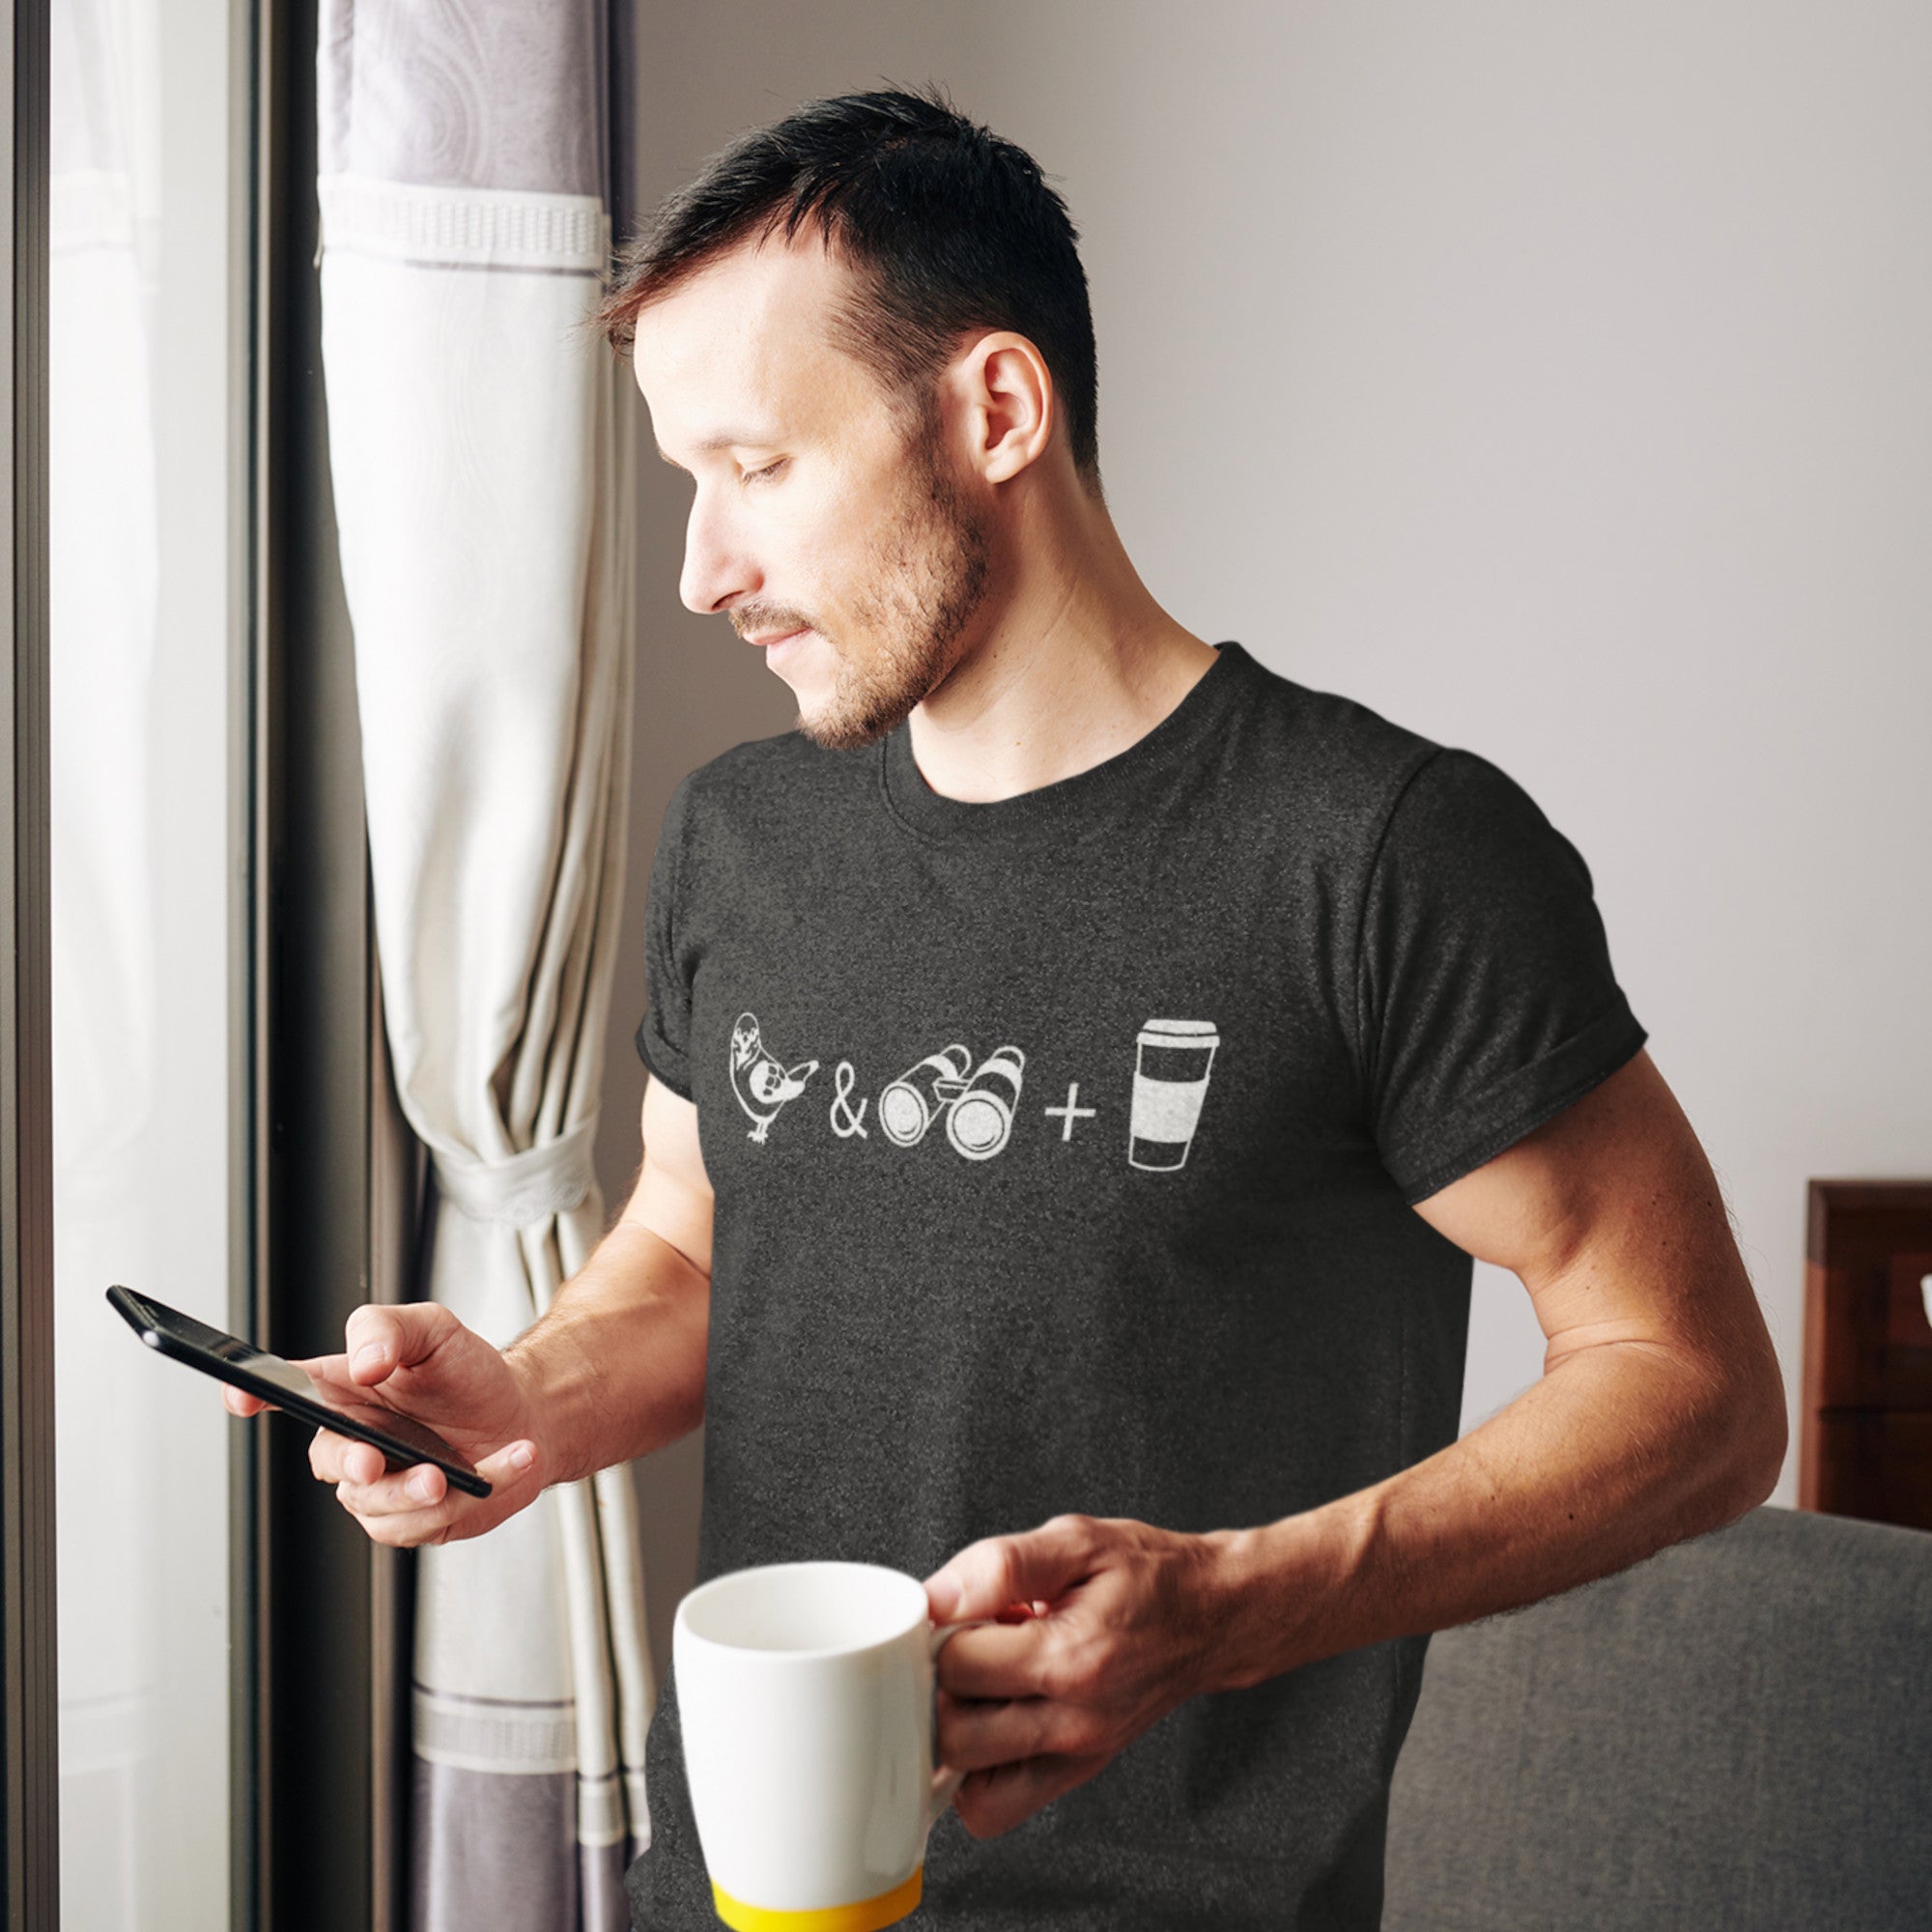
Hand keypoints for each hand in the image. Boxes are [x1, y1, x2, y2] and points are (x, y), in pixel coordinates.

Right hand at [221, 1301, 546, 1545]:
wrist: (523, 1413)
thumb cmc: (468, 1373)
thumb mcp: (434, 1329)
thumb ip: (390, 1329)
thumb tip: (363, 1361)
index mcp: (343, 1390)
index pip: (285, 1390)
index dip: (252, 1394)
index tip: (242, 1397)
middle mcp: (353, 1440)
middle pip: (328, 1459)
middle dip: (352, 1464)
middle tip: (375, 1458)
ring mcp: (381, 1485)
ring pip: (377, 1504)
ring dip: (417, 1491)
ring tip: (452, 1473)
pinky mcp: (414, 1518)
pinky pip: (427, 1523)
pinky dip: (474, 1493)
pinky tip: (507, 1462)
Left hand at [921, 1513, 1235, 1838]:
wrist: (1213, 1615)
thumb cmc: (1150, 1575)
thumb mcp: (1077, 1541)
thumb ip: (1001, 1565)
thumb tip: (937, 1597)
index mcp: (1071, 1659)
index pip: (958, 1667)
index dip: (942, 1631)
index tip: (958, 1611)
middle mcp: (1075, 1721)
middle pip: (955, 1738)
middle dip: (943, 1689)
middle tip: (966, 1648)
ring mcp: (1077, 1756)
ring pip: (970, 1790)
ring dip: (956, 1738)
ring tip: (980, 1687)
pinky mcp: (1077, 1772)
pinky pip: (999, 1807)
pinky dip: (977, 1775)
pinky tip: (991, 1721)